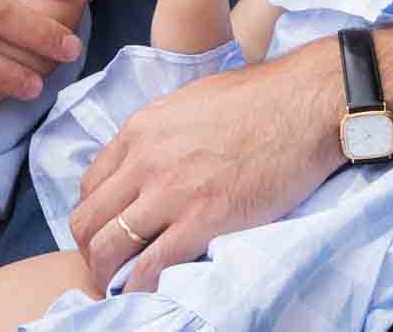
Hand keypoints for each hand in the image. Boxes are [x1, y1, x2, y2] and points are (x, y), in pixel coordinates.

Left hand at [68, 51, 341, 293]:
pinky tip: (147, 294)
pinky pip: (151, 267)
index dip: (95, 216)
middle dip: (91, 250)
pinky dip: (140, 288)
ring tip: (122, 286)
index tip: (111, 232)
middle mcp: (145, 160)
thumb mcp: (192, 102)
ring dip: (108, 274)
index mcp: (141, 129)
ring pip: (107, 247)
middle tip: (109, 267)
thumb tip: (155, 160)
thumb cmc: (260, 98)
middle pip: (87, 220)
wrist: (305, 105)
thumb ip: (163, 133)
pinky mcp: (202, 220)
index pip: (90, 185)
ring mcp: (171, 191)